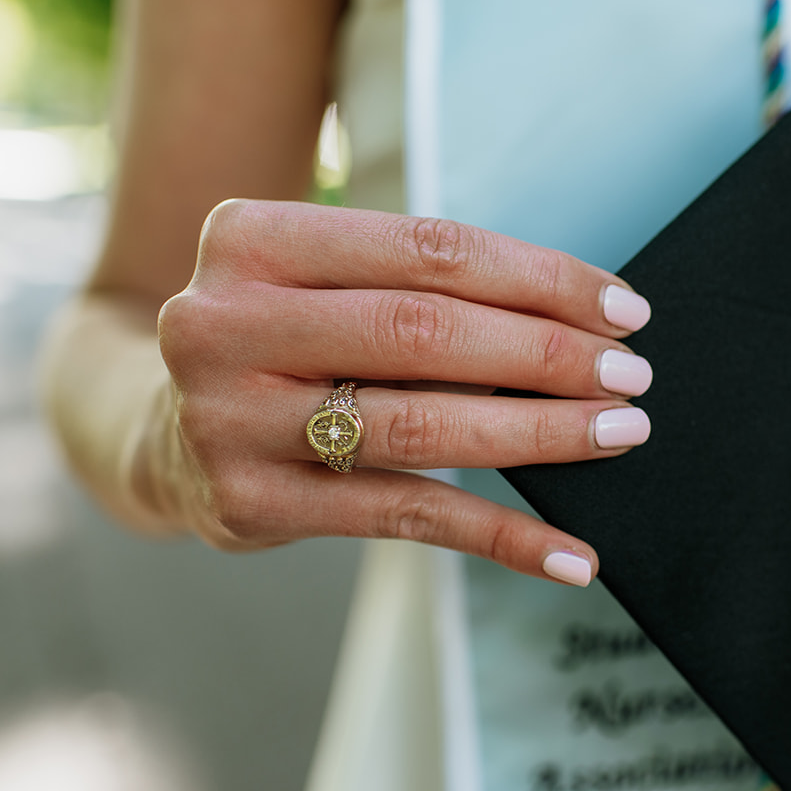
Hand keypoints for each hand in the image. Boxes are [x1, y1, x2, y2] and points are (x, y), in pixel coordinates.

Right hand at [149, 199, 654, 584]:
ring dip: (538, 432)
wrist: (160, 432)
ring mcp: (229, 419)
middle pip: (426, 332)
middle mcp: (222, 322)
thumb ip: (420, 287)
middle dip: (548, 353)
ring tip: (615, 434)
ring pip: (421, 425)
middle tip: (630, 374)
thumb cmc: (284, 342)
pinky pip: (405, 517)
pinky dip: (499, 536)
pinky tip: (569, 552)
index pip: (429, 249)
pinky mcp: (251, 504)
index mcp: (250, 238)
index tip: (622, 307)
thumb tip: (586, 325)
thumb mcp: (324, 286)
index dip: (540, 277)